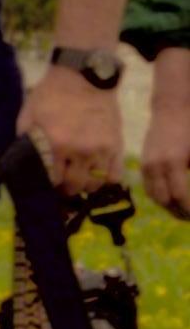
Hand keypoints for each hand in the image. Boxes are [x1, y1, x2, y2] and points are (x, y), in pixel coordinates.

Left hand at [20, 67, 122, 197]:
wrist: (84, 76)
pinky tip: (97, 174)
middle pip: (74, 186)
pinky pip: (115, 175)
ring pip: (95, 184)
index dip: (47, 185)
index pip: (52, 180)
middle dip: (66, 189)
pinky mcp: (117, 145)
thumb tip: (21, 165)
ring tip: (79, 179)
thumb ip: (25, 143)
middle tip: (62, 185)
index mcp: (56, 144)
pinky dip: (106, 179)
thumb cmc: (51, 96)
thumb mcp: (28, 117)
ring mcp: (102, 149)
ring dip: (85, 186)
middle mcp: (81, 150)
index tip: (45, 184)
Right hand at [141, 89, 188, 220]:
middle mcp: (156, 166)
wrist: (171, 110)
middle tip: (189, 219)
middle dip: (178, 212)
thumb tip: (189, 194)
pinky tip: (170, 200)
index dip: (189, 209)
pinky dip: (159, 196)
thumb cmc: (189, 129)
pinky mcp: (144, 163)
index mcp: (173, 163)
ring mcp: (147, 165)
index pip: (180, 196)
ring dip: (167, 207)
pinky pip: (148, 187)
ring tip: (180, 212)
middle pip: (164, 200)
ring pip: (154, 196)